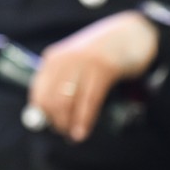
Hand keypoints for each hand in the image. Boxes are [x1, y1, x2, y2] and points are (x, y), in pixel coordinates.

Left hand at [28, 10, 159, 142]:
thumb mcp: (76, 64)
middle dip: (55, 121)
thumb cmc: (102, 54)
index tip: (50, 127)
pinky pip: (88, 101)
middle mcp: (64, 60)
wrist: (132, 33)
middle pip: (50, 100)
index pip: (38, 92)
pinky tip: (82, 132)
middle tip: (64, 133)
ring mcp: (83, 63)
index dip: (42, 114)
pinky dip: (84, 120)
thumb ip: (62, 84)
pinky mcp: (103, 68)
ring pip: (65, 102)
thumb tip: (51, 116)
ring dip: (67, 124)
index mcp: (54, 59)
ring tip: (73, 136)